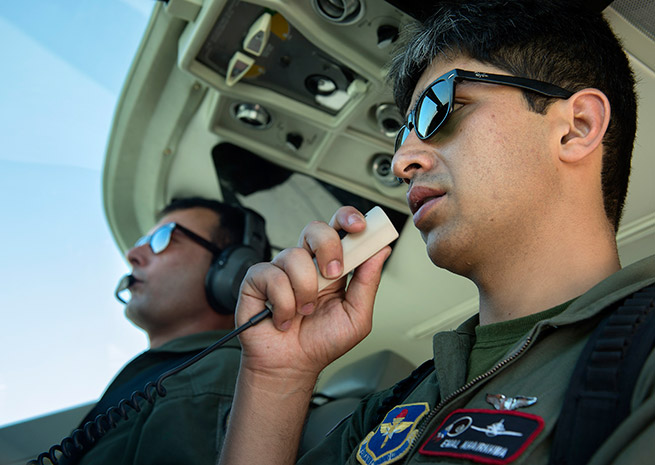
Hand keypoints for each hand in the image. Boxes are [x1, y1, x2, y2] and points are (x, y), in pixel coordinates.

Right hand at [235, 206, 391, 381]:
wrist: (290, 366)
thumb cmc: (321, 343)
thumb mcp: (357, 317)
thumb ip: (368, 283)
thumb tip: (381, 252)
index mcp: (332, 267)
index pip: (340, 230)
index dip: (349, 219)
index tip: (360, 226)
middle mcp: (307, 264)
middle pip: (316, 229)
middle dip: (329, 247)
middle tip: (334, 274)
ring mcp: (281, 269)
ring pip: (295, 256)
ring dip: (305, 291)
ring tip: (305, 311)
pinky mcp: (257, 279)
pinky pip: (272, 276)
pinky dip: (283, 303)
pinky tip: (283, 317)